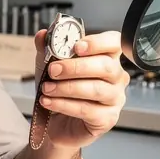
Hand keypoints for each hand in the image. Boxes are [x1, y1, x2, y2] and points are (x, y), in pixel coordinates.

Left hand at [34, 29, 128, 150]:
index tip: (77, 47)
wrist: (56, 123)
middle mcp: (116, 78)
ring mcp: (115, 99)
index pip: (113, 43)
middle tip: (53, 70)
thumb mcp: (50, 66)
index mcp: (107, 58)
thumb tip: (42, 35)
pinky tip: (49, 102)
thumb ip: (47, 49)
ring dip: (66, 88)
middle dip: (75, 67)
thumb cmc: (60, 92)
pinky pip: (87, 110)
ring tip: (46, 88)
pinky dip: (64, 104)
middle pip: (106, 66)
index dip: (98, 43)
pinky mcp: (107, 119)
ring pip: (96, 89)